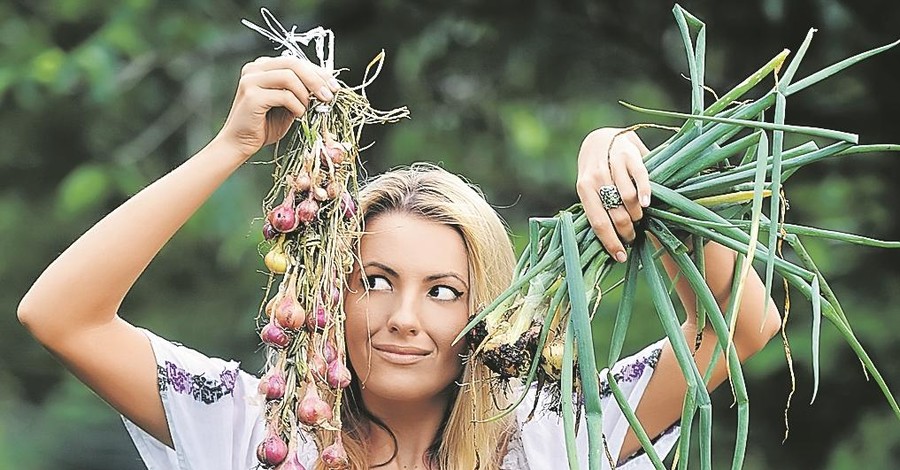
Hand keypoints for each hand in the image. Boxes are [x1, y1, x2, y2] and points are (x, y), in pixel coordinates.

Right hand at [214, 55, 340, 159]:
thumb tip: (327, 85)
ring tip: (308, 109)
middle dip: (316, 79)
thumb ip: (301, 91)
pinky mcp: (251, 95)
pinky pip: (284, 95)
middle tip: (330, 96)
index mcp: (263, 66)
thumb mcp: (288, 104)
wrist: (240, 143)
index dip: (318, 72)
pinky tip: (298, 115)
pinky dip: (297, 106)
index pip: (295, 61)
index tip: (334, 86)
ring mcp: (251, 80)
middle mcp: (254, 68)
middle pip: (293, 64)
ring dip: (306, 94)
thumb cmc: (265, 125)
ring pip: (289, 76)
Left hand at [575, 128, 651, 262]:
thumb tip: (605, 244)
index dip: (610, 241)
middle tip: (632, 237)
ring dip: (636, 215)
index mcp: (584, 188)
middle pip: (615, 213)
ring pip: (628, 198)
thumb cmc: (597, 171)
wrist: (602, 137)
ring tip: (639, 219)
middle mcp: (596, 176)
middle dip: (626, 231)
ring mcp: (613, 165)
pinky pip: (640, 177)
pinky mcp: (630, 155)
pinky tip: (647, 203)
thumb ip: (596, 208)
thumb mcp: (590, 188)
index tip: (620, 256)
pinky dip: (644, 192)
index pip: (597, 221)